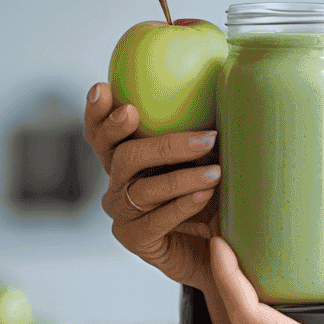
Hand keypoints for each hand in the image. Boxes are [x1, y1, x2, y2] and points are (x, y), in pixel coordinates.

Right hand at [84, 81, 236, 323]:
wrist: (219, 245)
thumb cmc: (216, 192)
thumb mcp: (211, 154)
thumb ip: (206, 122)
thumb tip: (225, 77)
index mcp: (127, 157)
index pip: (103, 132)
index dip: (97, 112)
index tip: (104, 88)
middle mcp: (119, 183)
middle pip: (120, 156)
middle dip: (143, 138)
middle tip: (157, 122)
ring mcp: (124, 214)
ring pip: (143, 188)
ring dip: (182, 176)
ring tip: (216, 170)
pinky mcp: (136, 240)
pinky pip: (155, 221)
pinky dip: (181, 206)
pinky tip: (204, 196)